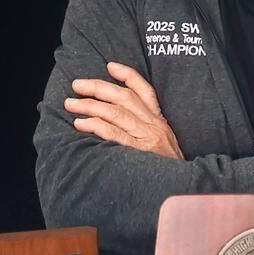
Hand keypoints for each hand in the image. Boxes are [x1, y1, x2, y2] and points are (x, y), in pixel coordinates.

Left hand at [64, 62, 183, 159]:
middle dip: (98, 87)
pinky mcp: (140, 153)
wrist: (183, 188)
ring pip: (116, 113)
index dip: (128, 75)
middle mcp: (154, 126)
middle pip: (124, 97)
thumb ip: (145, 129)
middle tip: (77, 85)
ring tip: (71, 104)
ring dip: (90, 106)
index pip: (145, 91)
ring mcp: (147, 139)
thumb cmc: (167, 168)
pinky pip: (114, 134)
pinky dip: (96, 126)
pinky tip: (81, 123)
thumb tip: (116, 117)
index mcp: (159, 121)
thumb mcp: (163, 143)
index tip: (110, 66)